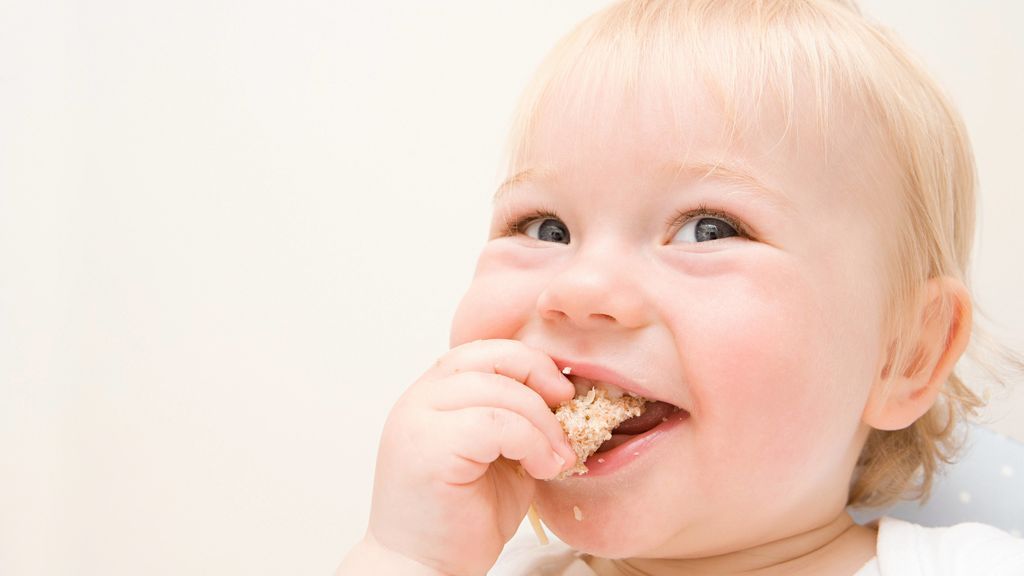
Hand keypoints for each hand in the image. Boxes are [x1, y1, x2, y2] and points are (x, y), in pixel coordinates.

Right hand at [355, 340, 575, 575]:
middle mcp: (418, 400)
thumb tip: (565, 395)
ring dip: (542, 422)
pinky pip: (495, 424)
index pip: (484, 351)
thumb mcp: (498, 456)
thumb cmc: (461, 520)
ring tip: (558, 458)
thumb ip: (517, 420)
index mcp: (432, 396)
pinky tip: (541, 468)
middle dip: (539, 379)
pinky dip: (532, 443)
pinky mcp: (428, 449)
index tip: (562, 393)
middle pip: (491, 358)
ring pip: (498, 391)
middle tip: (569, 414)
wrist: (423, 570)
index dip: (529, 363)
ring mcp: (417, 421)